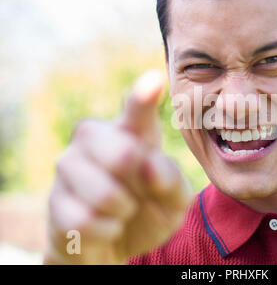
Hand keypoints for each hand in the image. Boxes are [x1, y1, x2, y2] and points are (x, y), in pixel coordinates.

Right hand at [44, 71, 192, 263]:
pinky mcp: (54, 200)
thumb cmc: (150, 209)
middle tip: (139, 192)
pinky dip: (106, 232)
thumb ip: (172, 180)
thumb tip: (149, 166)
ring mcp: (69, 166)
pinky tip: (105, 225)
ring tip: (122, 210)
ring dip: (123, 212)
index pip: (137, 111)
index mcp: (131, 133)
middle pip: (123, 155)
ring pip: (105, 194)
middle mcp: (95, 139)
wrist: (118, 244)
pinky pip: (86, 222)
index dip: (144, 97)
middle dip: (140, 185)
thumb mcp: (175, 200)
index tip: (156, 79)